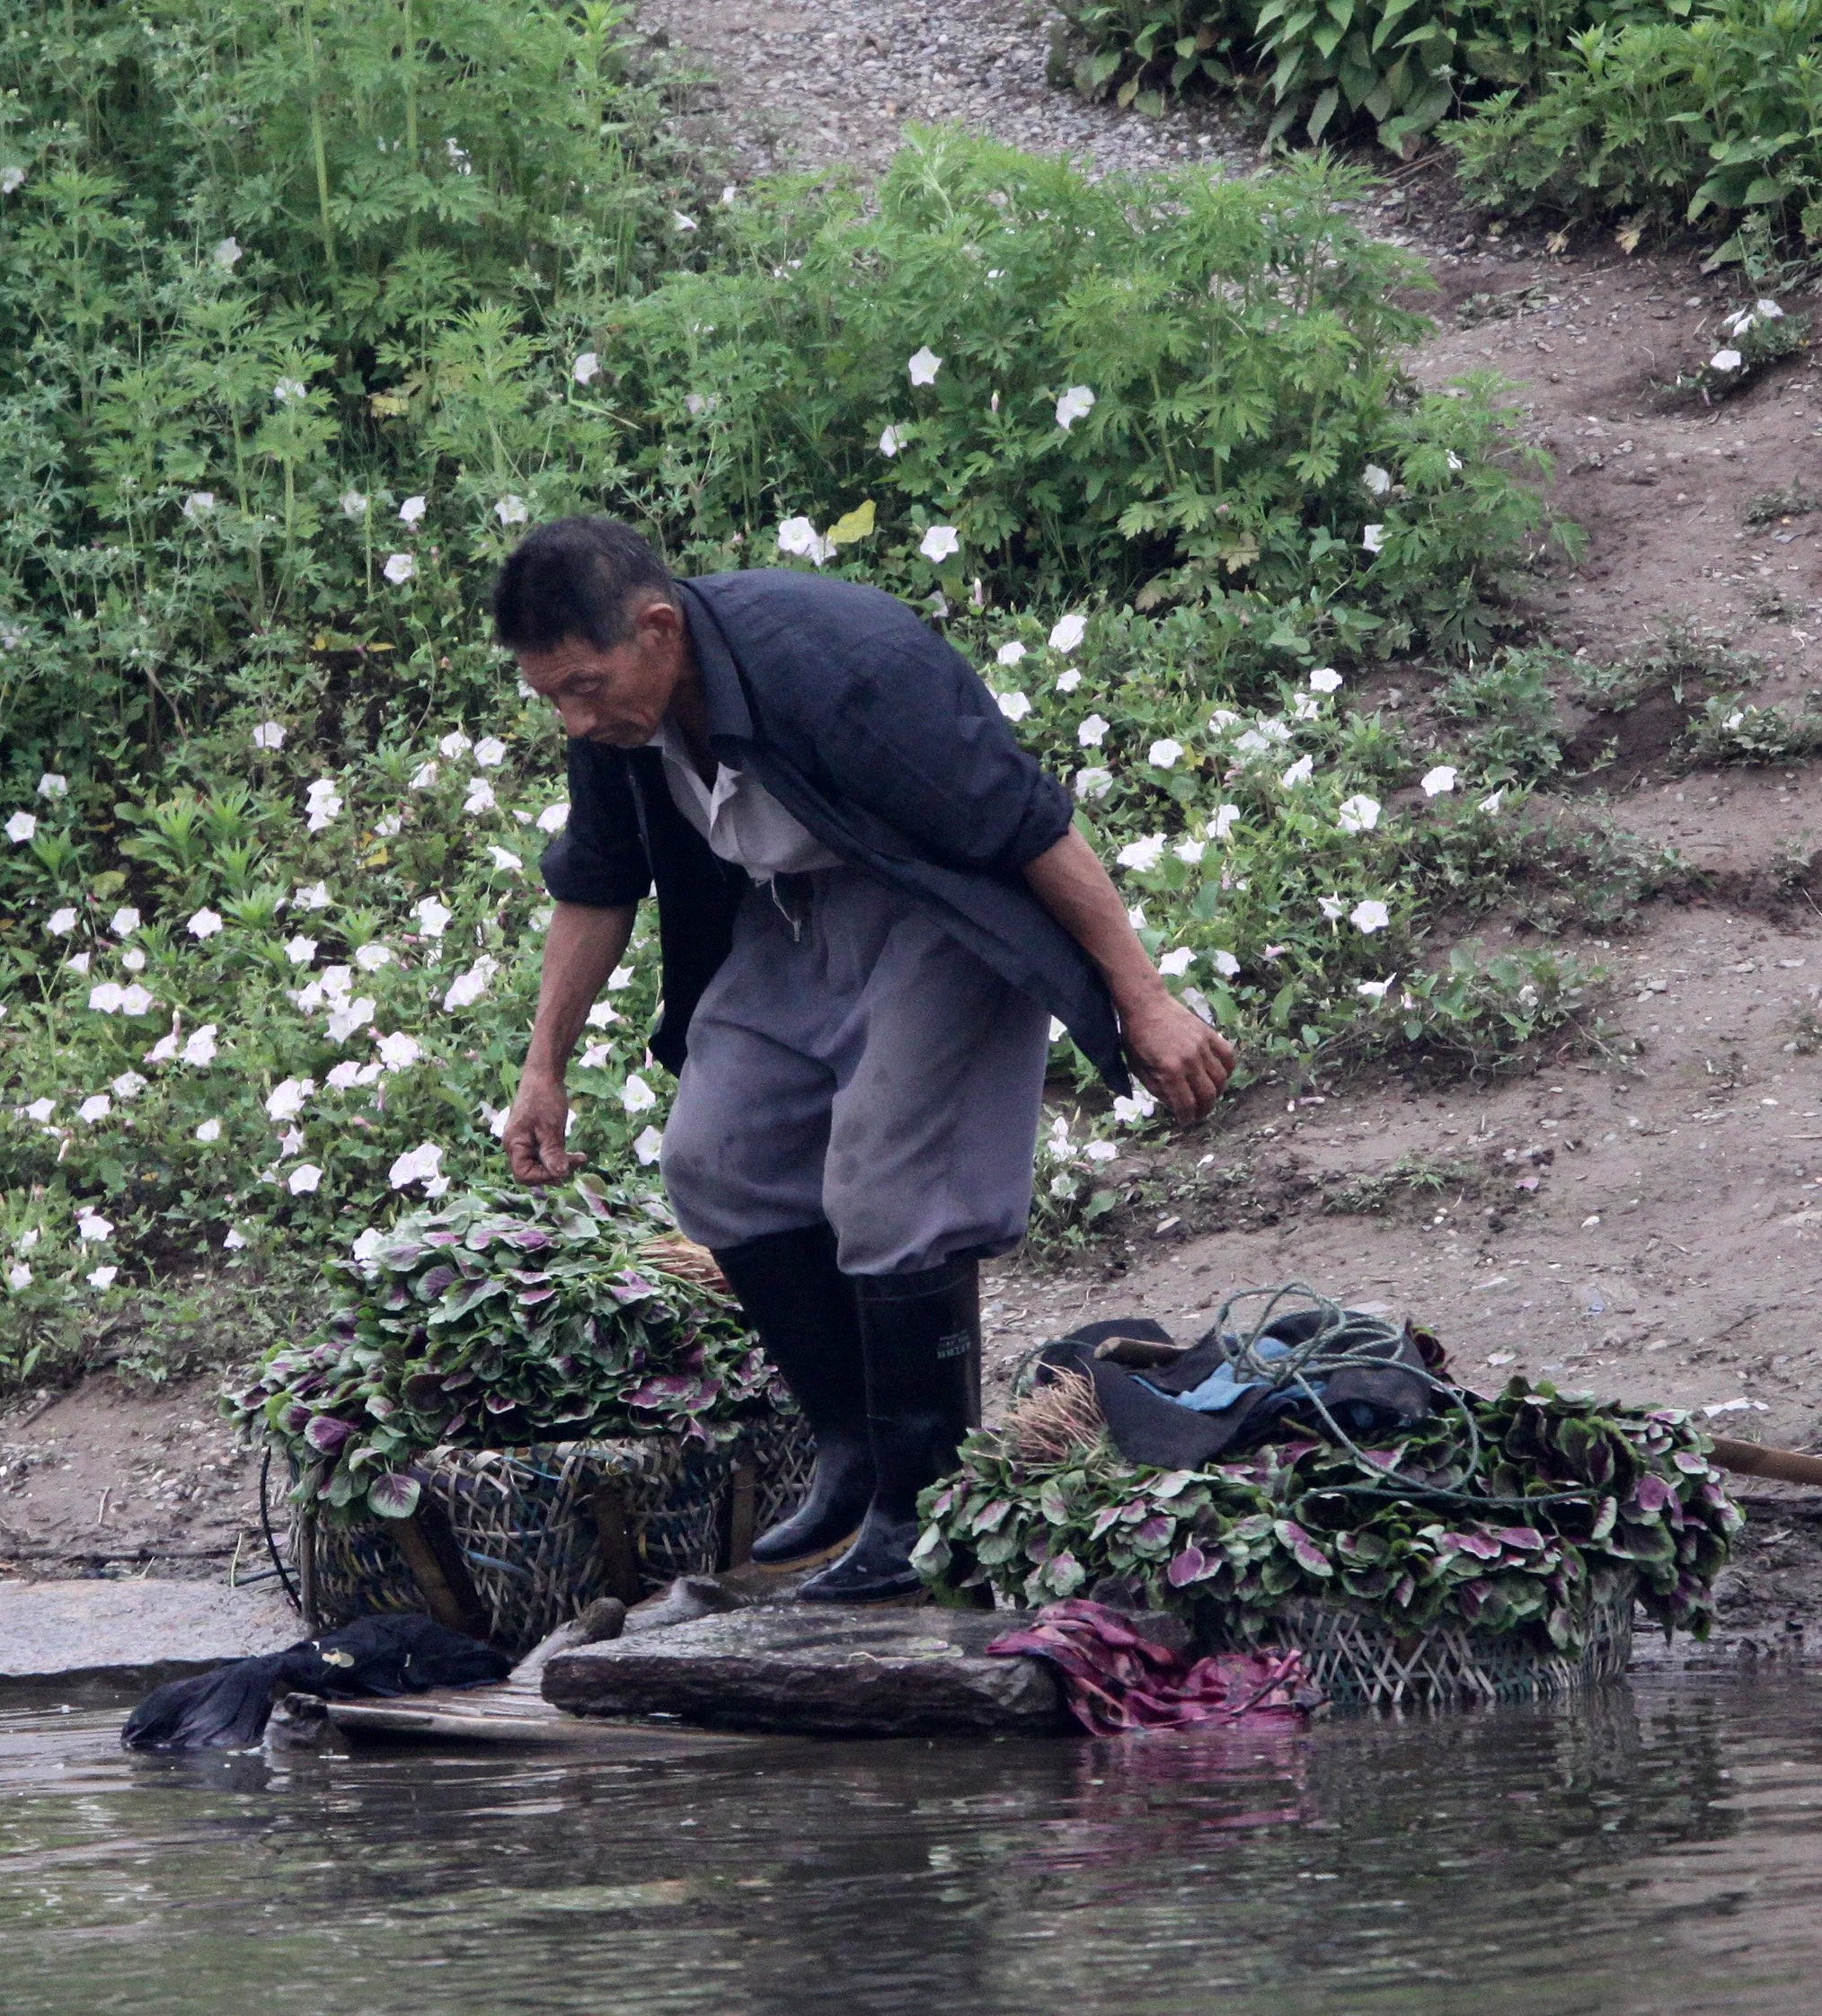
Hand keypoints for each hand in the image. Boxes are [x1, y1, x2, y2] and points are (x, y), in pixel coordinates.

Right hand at [504, 1071, 584, 1184]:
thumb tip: (560, 1175)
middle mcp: (515, 1146)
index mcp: (514, 1144)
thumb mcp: (551, 1128)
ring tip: (579, 1157)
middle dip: (555, 1171)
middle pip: (532, 1171)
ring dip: (559, 1163)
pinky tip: (573, 1153)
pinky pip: (543, 1154)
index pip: (523, 1175)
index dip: (543, 1177)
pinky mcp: (533, 1136)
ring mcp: (524, 1141)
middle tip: (578, 1161)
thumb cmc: (545, 1098)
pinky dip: (557, 1155)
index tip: (565, 1169)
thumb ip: (553, 1153)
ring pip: (540, 1163)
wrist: (544, 1074)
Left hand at [1118, 988, 1236, 1124]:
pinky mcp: (1210, 1034)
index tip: (1185, 1120)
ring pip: (1221, 1078)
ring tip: (1208, 1096)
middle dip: (1204, 1110)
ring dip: (1217, 1092)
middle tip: (1198, 1113)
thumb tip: (1174, 1104)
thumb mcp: (1137, 1067)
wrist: (1146, 1004)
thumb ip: (1156, 1088)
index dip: (1187, 1117)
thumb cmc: (1136, 1037)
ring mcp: (1202, 1046)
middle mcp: (1190, 1060)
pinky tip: (1220, 1075)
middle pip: (1208, 1095)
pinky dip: (1228, 1069)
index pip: (1186, 1104)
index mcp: (1169, 1070)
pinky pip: (1228, 1056)